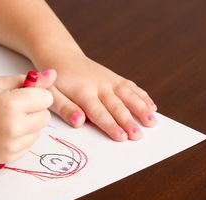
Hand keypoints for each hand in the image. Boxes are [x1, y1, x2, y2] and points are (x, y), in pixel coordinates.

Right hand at [0, 71, 55, 162]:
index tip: (23, 94)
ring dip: (29, 125)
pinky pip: (28, 145)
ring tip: (7, 120)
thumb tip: (53, 74)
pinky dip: (21, 138)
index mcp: (12, 105)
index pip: (46, 99)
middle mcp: (13, 128)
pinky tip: (3, 132)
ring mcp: (11, 146)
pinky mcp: (8, 157)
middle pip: (45, 117)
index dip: (36, 94)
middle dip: (35, 110)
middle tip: (14, 107)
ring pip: (38, 132)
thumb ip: (28, 80)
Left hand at [38, 52, 157, 140]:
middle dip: (129, 121)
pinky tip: (152, 107)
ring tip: (153, 122)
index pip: (99, 112)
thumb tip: (79, 122)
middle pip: (117, 106)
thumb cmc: (55, 81)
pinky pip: (131, 87)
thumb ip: (65, 108)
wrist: (61, 56)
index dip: (111, 125)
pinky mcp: (115, 78)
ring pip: (129, 95)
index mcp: (83, 92)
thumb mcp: (52, 95)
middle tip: (139, 136)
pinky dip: (142, 96)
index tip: (121, 137)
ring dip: (142, 109)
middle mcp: (100, 85)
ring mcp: (109, 80)